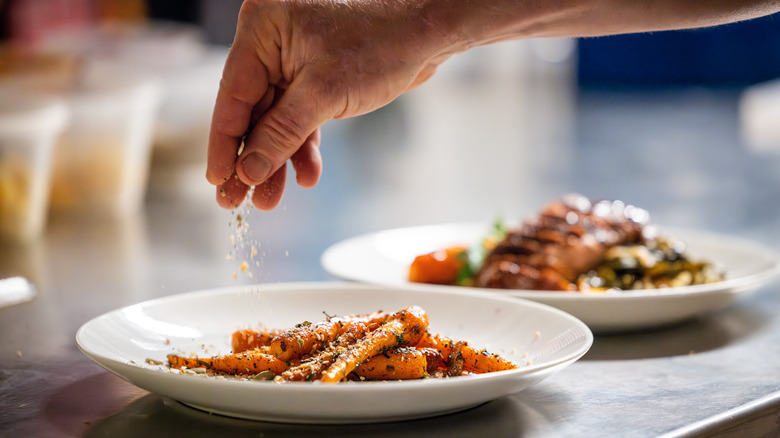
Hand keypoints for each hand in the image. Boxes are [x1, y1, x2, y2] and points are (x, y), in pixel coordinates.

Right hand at [206, 0, 456, 209]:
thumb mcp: (325, 93)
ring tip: (270, 201)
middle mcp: (273, 42)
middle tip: (235, 201)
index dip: (224, 143)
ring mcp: (294, 61)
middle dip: (251, 159)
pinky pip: (299, 118)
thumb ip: (281, 134)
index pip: (232, 94)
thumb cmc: (380, 44)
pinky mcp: (316, 78)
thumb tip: (248, 171)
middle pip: (251, 111)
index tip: (217, 181)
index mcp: (262, 29)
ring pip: (275, 120)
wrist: (427, 33)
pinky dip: (302, 147)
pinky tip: (305, 176)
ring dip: (276, 160)